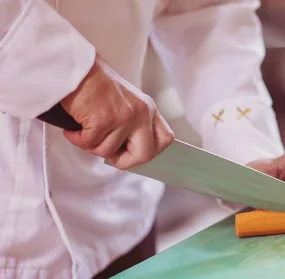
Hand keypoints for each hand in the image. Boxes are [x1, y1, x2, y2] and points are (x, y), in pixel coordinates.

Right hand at [60, 53, 173, 169]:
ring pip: (109, 151)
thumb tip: (127, 151)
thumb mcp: (125, 102)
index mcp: (148, 109)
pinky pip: (89, 143)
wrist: (73, 65)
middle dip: (123, 160)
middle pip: (144, 155)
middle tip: (107, 152)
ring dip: (91, 146)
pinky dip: (77, 139)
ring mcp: (124, 116)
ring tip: (83, 130)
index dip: (147, 152)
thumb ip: (134, 125)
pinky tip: (73, 128)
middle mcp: (142, 113)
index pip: (165, 139)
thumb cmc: (93, 83)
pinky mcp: (104, 119)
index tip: (130, 151)